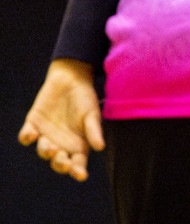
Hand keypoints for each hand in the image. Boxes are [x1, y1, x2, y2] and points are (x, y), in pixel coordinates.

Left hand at [17, 59, 104, 181]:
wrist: (70, 79)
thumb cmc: (86, 97)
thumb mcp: (92, 114)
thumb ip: (94, 131)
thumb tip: (100, 147)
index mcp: (78, 144)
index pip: (77, 163)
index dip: (78, 171)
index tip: (81, 175)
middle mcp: (61, 143)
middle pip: (58, 161)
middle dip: (60, 164)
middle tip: (63, 161)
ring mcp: (46, 135)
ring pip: (42, 151)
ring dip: (45, 152)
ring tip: (50, 146)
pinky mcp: (33, 125)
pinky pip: (26, 137)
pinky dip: (27, 138)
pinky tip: (32, 135)